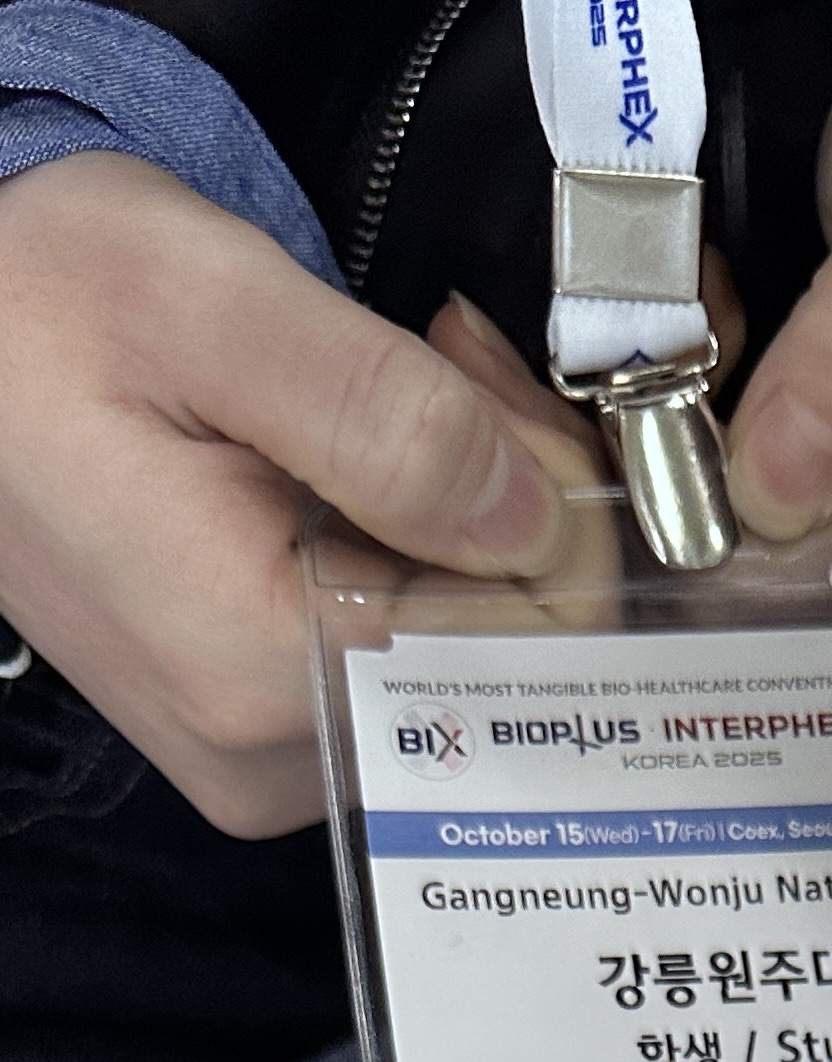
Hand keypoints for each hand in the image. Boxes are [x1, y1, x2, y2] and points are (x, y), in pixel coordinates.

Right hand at [0, 151, 587, 834]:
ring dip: (472, 514)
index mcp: (263, 673)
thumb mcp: (204, 303)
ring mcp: (271, 759)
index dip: (551, 498)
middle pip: (512, 661)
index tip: (478, 373)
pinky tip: (362, 453)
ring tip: (390, 385)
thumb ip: (378, 413)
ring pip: (473, 659)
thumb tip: (531, 516)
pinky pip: (409, 658)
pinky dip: (419, 548)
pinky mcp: (268, 730)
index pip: (530, 644)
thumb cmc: (41, 304)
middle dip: (519, 502)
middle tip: (447, 357)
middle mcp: (274, 758)